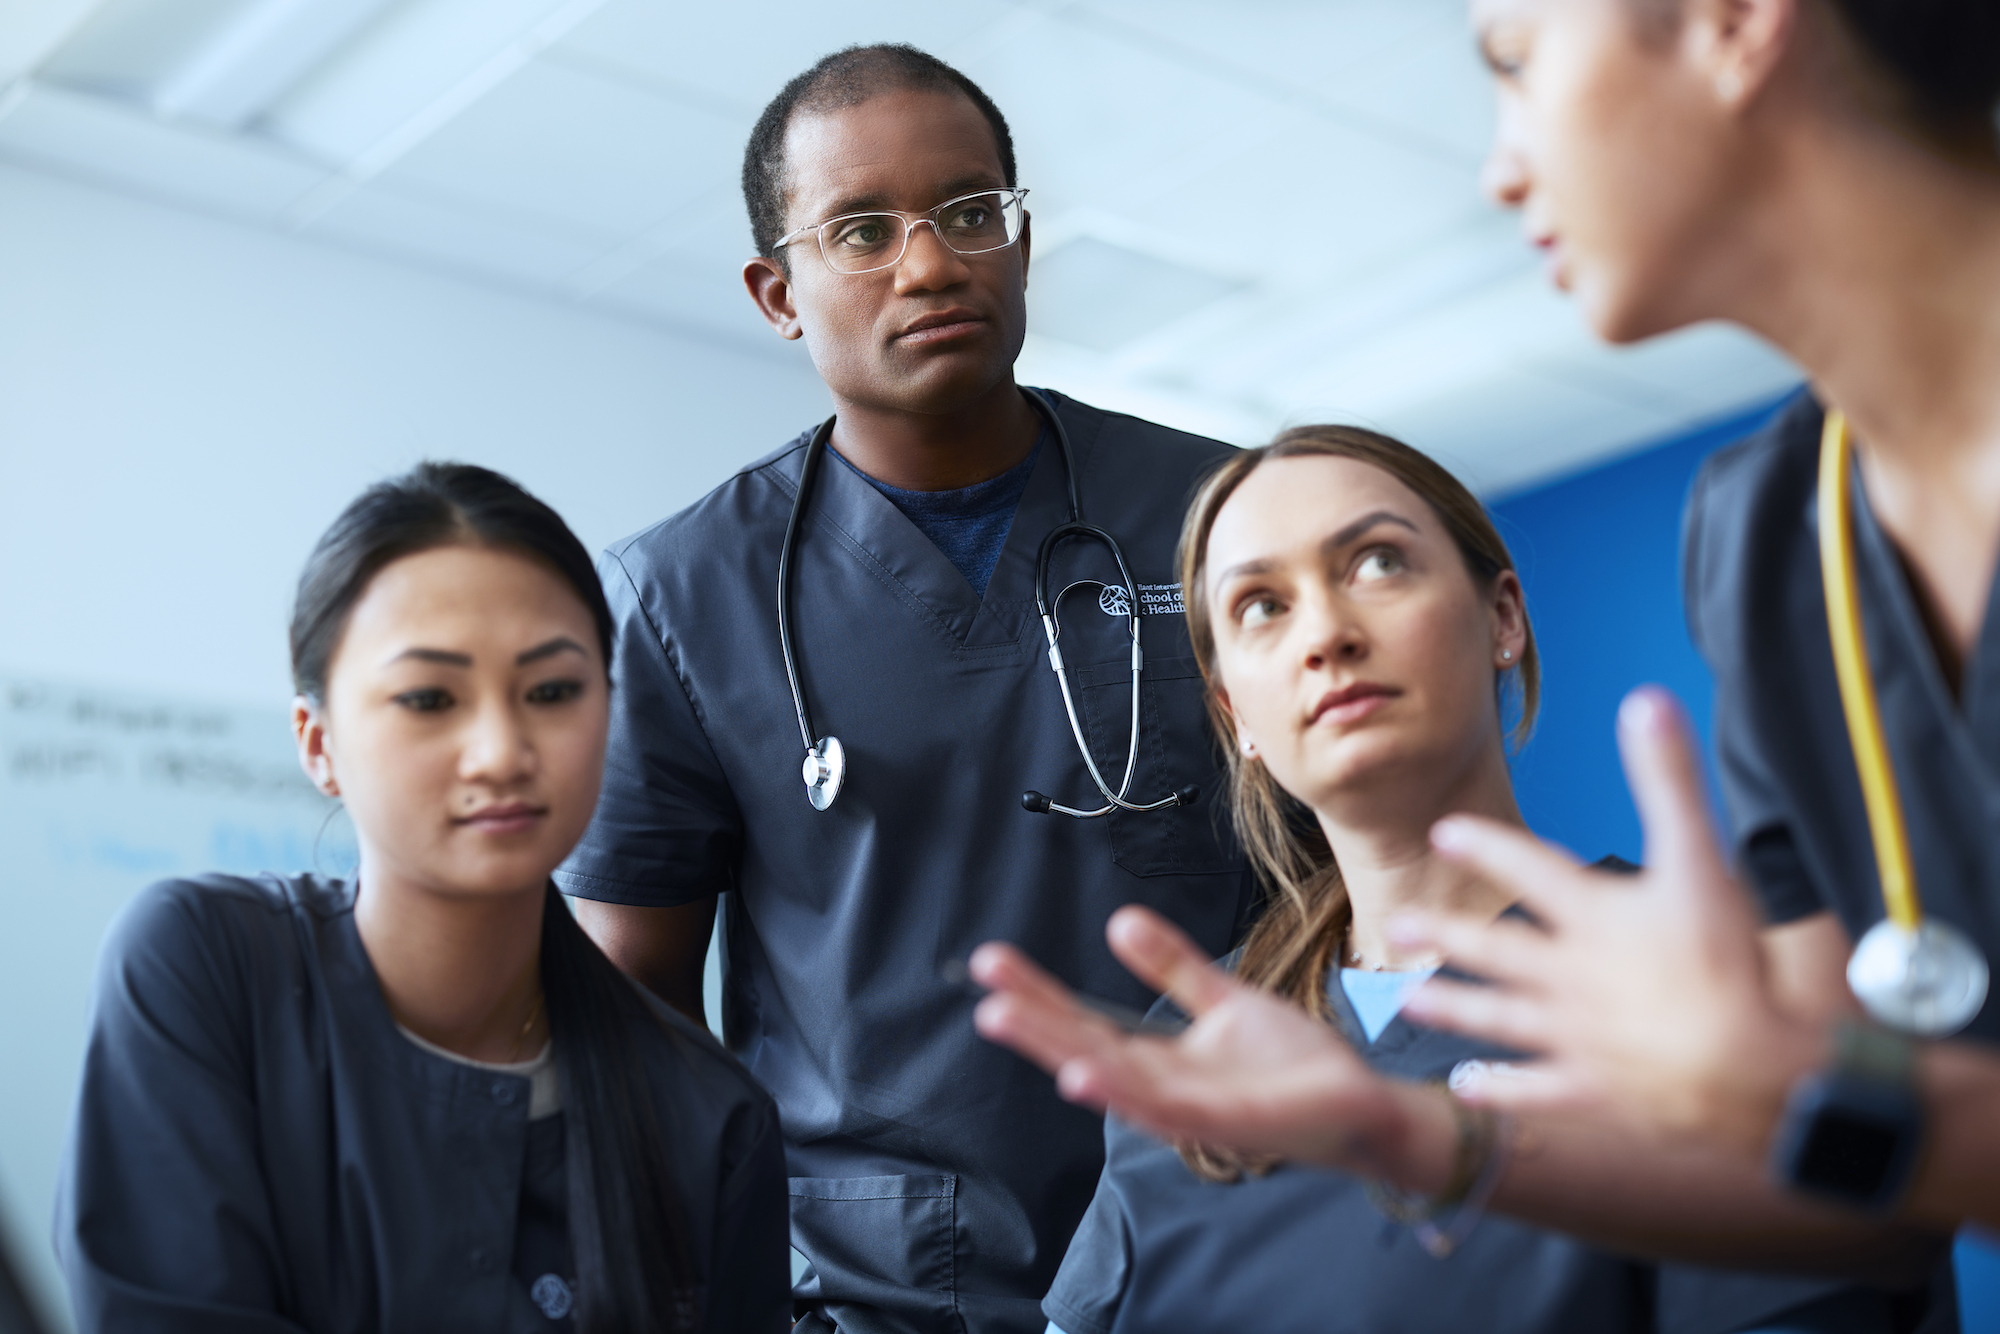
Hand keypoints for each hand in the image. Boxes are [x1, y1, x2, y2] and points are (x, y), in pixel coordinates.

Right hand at [970, 906, 1433, 1175]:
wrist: (1360, 1105)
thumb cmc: (1292, 1062)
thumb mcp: (1224, 1000)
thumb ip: (1173, 966)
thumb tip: (1119, 921)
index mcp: (1158, 1060)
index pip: (1085, 1024)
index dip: (1038, 995)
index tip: (990, 962)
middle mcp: (1162, 1089)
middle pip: (1083, 1052)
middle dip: (1032, 1022)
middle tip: (982, 990)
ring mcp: (1191, 1111)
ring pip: (1110, 1080)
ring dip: (1057, 1052)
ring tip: (1007, 1021)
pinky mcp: (1227, 1125)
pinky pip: (1164, 1108)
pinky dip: (1121, 1093)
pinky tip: (1083, 1075)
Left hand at [1394, 687, 1822, 1154]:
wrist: (1744, 1071)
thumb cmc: (1725, 965)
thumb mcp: (1702, 859)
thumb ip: (1670, 781)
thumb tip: (1645, 700)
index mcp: (1593, 916)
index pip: (1529, 869)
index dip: (1487, 845)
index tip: (1443, 830)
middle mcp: (1569, 975)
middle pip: (1496, 949)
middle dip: (1447, 934)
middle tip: (1398, 924)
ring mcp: (1575, 1038)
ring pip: (1500, 1018)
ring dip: (1454, 1006)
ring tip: (1409, 999)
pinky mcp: (1594, 1092)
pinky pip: (1535, 1091)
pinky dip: (1500, 1087)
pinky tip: (1466, 1083)